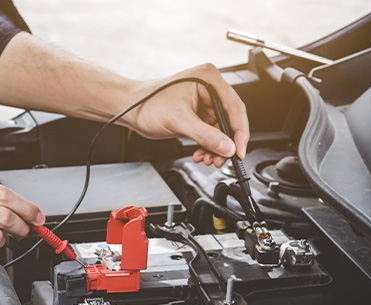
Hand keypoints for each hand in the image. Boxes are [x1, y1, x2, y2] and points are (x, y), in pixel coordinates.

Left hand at [123, 63, 248, 167]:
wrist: (130, 109)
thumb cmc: (147, 103)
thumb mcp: (179, 120)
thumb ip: (205, 136)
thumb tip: (226, 147)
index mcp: (208, 79)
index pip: (234, 107)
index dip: (239, 131)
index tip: (238, 150)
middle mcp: (209, 88)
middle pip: (229, 120)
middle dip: (225, 143)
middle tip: (222, 159)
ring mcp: (203, 102)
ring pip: (220, 130)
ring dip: (216, 147)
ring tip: (208, 159)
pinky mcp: (197, 114)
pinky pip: (209, 133)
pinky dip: (207, 146)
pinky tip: (201, 153)